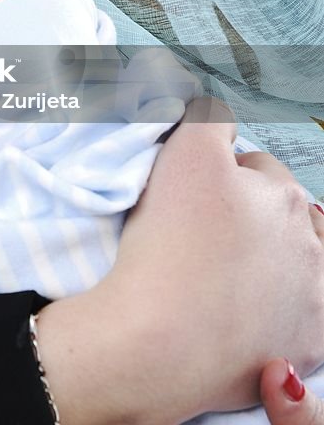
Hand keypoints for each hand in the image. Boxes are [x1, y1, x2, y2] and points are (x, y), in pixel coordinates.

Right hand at [34, 99, 323, 424]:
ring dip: (268, 266)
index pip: (254, 168)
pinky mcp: (306, 350)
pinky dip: (275, 316)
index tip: (190, 199)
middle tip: (202, 237)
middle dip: (250, 219)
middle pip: (279, 217)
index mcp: (283, 195)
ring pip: (293, 268)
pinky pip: (297, 322)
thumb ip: (207, 119)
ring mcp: (313, 302)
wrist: (159, 341)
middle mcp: (312, 246)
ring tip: (221, 276)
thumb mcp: (184, 153)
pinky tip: (240, 314)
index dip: (218, 177)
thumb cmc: (169, 244)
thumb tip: (217, 115)